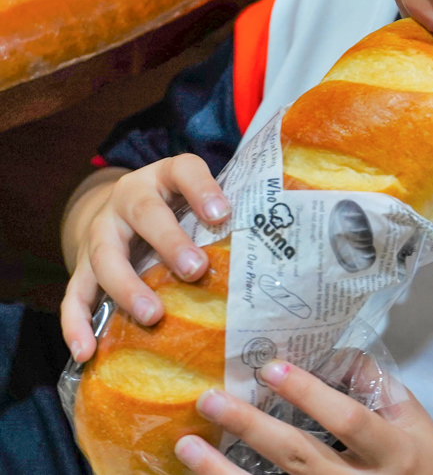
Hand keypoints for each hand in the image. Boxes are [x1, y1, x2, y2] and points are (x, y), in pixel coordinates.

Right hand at [61, 155, 230, 362]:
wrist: (122, 207)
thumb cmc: (177, 207)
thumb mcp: (196, 197)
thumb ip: (222, 213)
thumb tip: (268, 248)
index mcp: (165, 176)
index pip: (185, 171)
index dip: (203, 189)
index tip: (223, 214)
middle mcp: (129, 198)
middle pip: (145, 214)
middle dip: (169, 242)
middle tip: (195, 270)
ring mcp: (101, 230)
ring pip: (106, 255)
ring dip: (128, 287)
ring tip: (153, 316)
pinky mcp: (82, 265)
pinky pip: (74, 294)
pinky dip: (76, 323)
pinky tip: (87, 351)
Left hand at [174, 359, 432, 474]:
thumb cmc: (424, 465)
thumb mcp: (415, 421)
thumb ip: (380, 386)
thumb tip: (340, 350)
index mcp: (392, 451)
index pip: (347, 419)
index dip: (308, 394)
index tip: (271, 367)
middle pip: (299, 457)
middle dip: (252, 427)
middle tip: (210, 399)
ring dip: (223, 472)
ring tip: (187, 446)